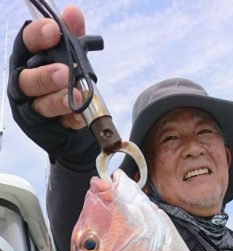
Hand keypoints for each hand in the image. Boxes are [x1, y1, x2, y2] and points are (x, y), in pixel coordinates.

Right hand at [18, 5, 85, 130]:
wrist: (68, 114)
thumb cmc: (62, 77)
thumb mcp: (67, 54)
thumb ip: (70, 35)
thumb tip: (73, 14)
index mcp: (28, 58)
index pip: (26, 43)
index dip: (38, 36)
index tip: (53, 30)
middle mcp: (24, 83)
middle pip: (27, 80)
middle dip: (45, 76)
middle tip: (64, 73)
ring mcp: (32, 107)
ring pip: (40, 105)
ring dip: (58, 100)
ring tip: (76, 95)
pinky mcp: (45, 127)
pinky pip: (59, 124)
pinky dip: (72, 119)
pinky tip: (81, 116)